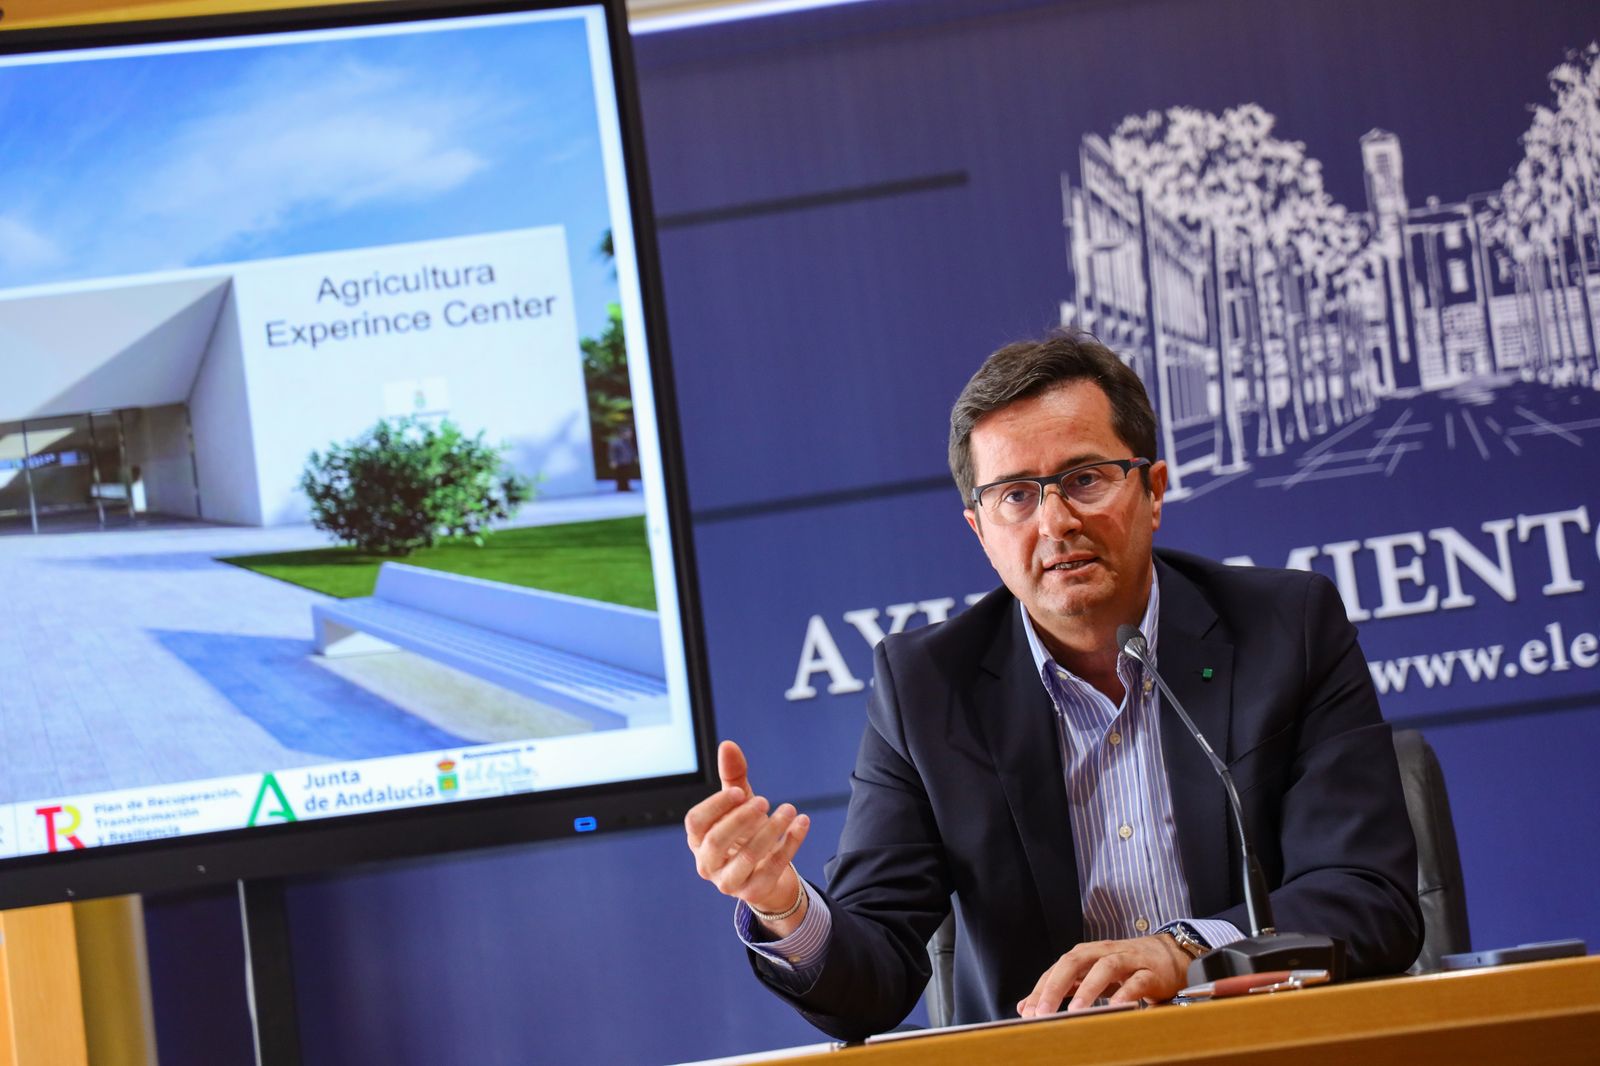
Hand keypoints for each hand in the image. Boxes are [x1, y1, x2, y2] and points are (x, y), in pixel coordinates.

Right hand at [684, 740, 811, 933]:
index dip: (715, 806)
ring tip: (789, 808)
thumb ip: (732, 777)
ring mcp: (729, 882)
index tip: (739, 792)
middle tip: (764, 801)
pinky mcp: (754, 892)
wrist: (764, 874)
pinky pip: (773, 868)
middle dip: (741, 819)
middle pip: (717, 842)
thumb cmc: (744, 832)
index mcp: (698, 840)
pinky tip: (803, 822)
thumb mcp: (739, 804)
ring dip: (771, 830)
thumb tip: (728, 745)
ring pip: (747, 857)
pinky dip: (790, 843)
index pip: (695, 822)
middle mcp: (707, 863)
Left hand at [1017, 934, 1189, 1015]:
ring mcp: (1128, 960)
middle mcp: (1104, 952)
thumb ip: (1063, 988)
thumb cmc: (1127, 968)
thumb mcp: (1092, 976)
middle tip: (1043, 1012)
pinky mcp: (1151, 972)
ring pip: (1105, 967)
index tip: (1027, 1012)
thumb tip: (1027, 1006)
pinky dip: (1126, 994)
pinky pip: (1137, 981)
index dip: (1041, 989)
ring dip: (1089, 988)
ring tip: (1075, 1010)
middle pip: (1075, 961)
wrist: (1171, 956)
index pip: (1058, 968)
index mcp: (1087, 954)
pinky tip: (1116, 1009)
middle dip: (1056, 986)